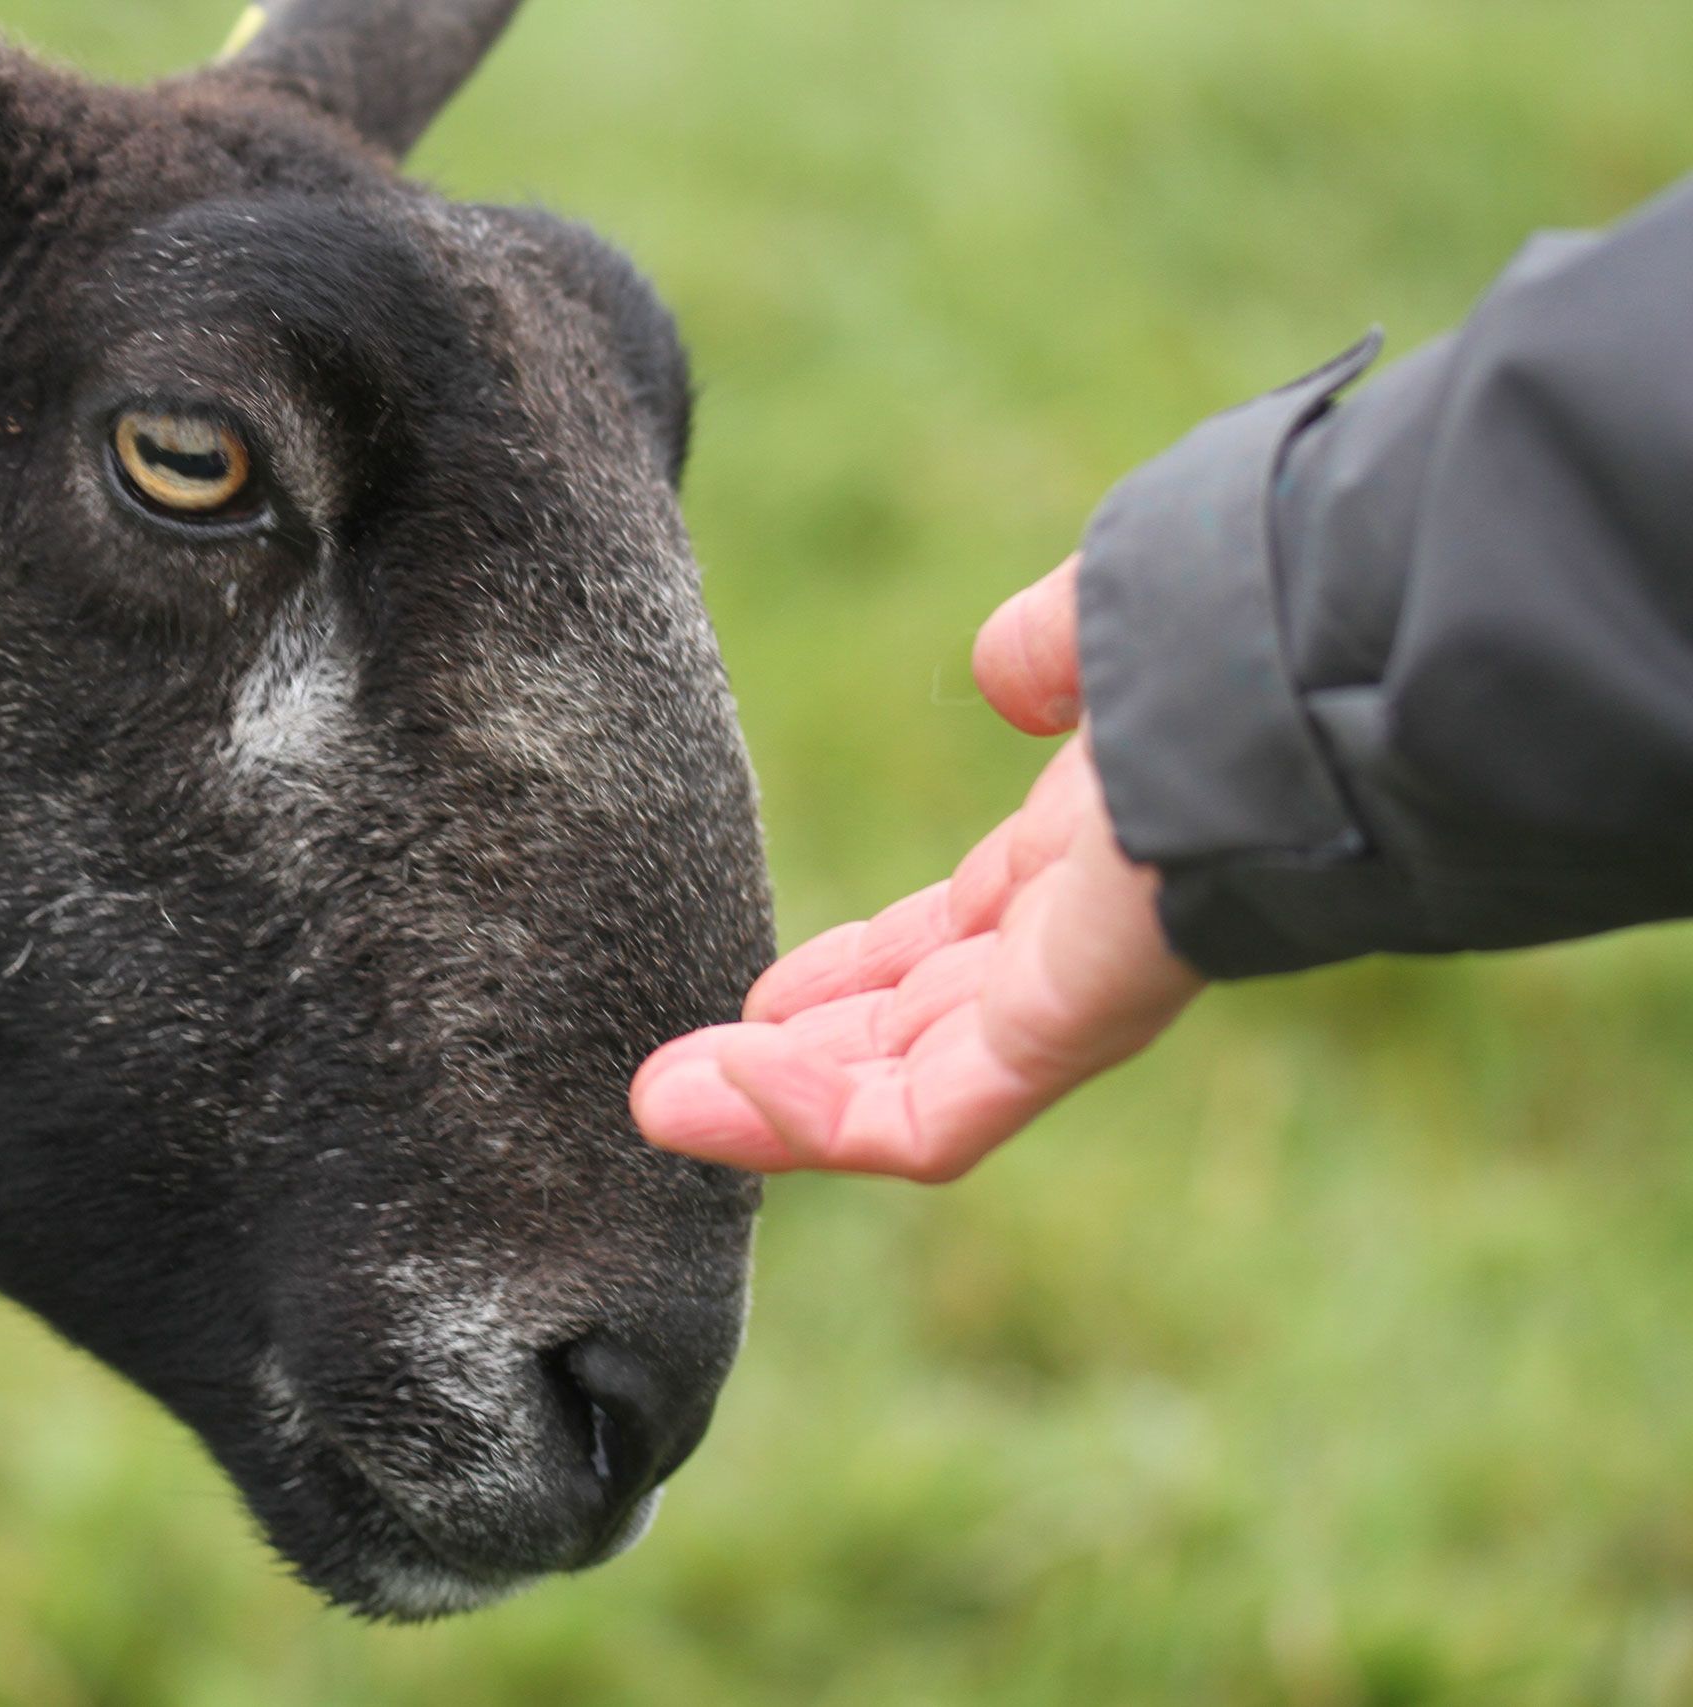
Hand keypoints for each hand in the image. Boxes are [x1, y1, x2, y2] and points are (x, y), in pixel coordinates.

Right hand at [631, 556, 1202, 1181]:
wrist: (1330, 635)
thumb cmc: (1238, 604)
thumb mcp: (1107, 613)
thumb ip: (1053, 646)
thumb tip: (1006, 677)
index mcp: (1094, 848)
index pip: (958, 940)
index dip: (858, 968)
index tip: (767, 993)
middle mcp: (1086, 933)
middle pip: (921, 1030)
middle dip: (801, 1056)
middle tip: (680, 1082)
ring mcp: (1082, 990)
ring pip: (913, 1091)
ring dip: (779, 1105)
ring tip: (659, 1106)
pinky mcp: (1069, 1023)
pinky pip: (930, 1112)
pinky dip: (816, 1120)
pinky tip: (710, 1096)